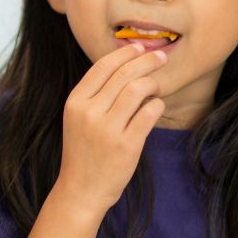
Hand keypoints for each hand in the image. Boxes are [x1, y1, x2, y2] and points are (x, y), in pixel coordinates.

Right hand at [55, 43, 166, 216]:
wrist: (81, 190)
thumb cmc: (84, 151)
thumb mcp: (78, 118)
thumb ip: (96, 94)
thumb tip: (125, 65)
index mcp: (75, 102)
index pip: (102, 66)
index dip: (124, 53)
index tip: (140, 47)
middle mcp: (89, 112)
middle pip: (123, 74)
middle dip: (146, 60)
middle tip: (161, 57)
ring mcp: (107, 129)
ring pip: (137, 89)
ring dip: (153, 82)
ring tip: (157, 85)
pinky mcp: (126, 145)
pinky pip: (149, 113)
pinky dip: (156, 104)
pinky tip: (156, 106)